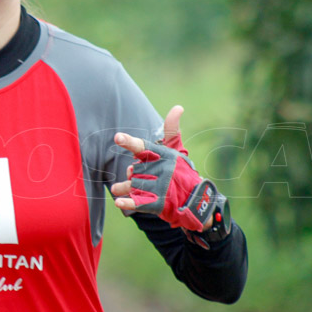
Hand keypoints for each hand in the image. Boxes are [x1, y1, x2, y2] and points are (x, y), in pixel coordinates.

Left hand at [111, 106, 210, 230]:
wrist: (194, 198)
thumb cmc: (180, 170)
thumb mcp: (176, 150)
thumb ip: (171, 130)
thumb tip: (178, 107)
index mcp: (163, 155)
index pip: (142, 146)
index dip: (129, 142)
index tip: (117, 137)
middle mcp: (161, 170)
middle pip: (133, 170)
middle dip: (133, 173)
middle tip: (138, 174)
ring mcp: (159, 188)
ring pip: (133, 185)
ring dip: (123, 187)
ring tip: (117, 188)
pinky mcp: (157, 204)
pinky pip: (138, 203)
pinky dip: (128, 203)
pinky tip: (119, 202)